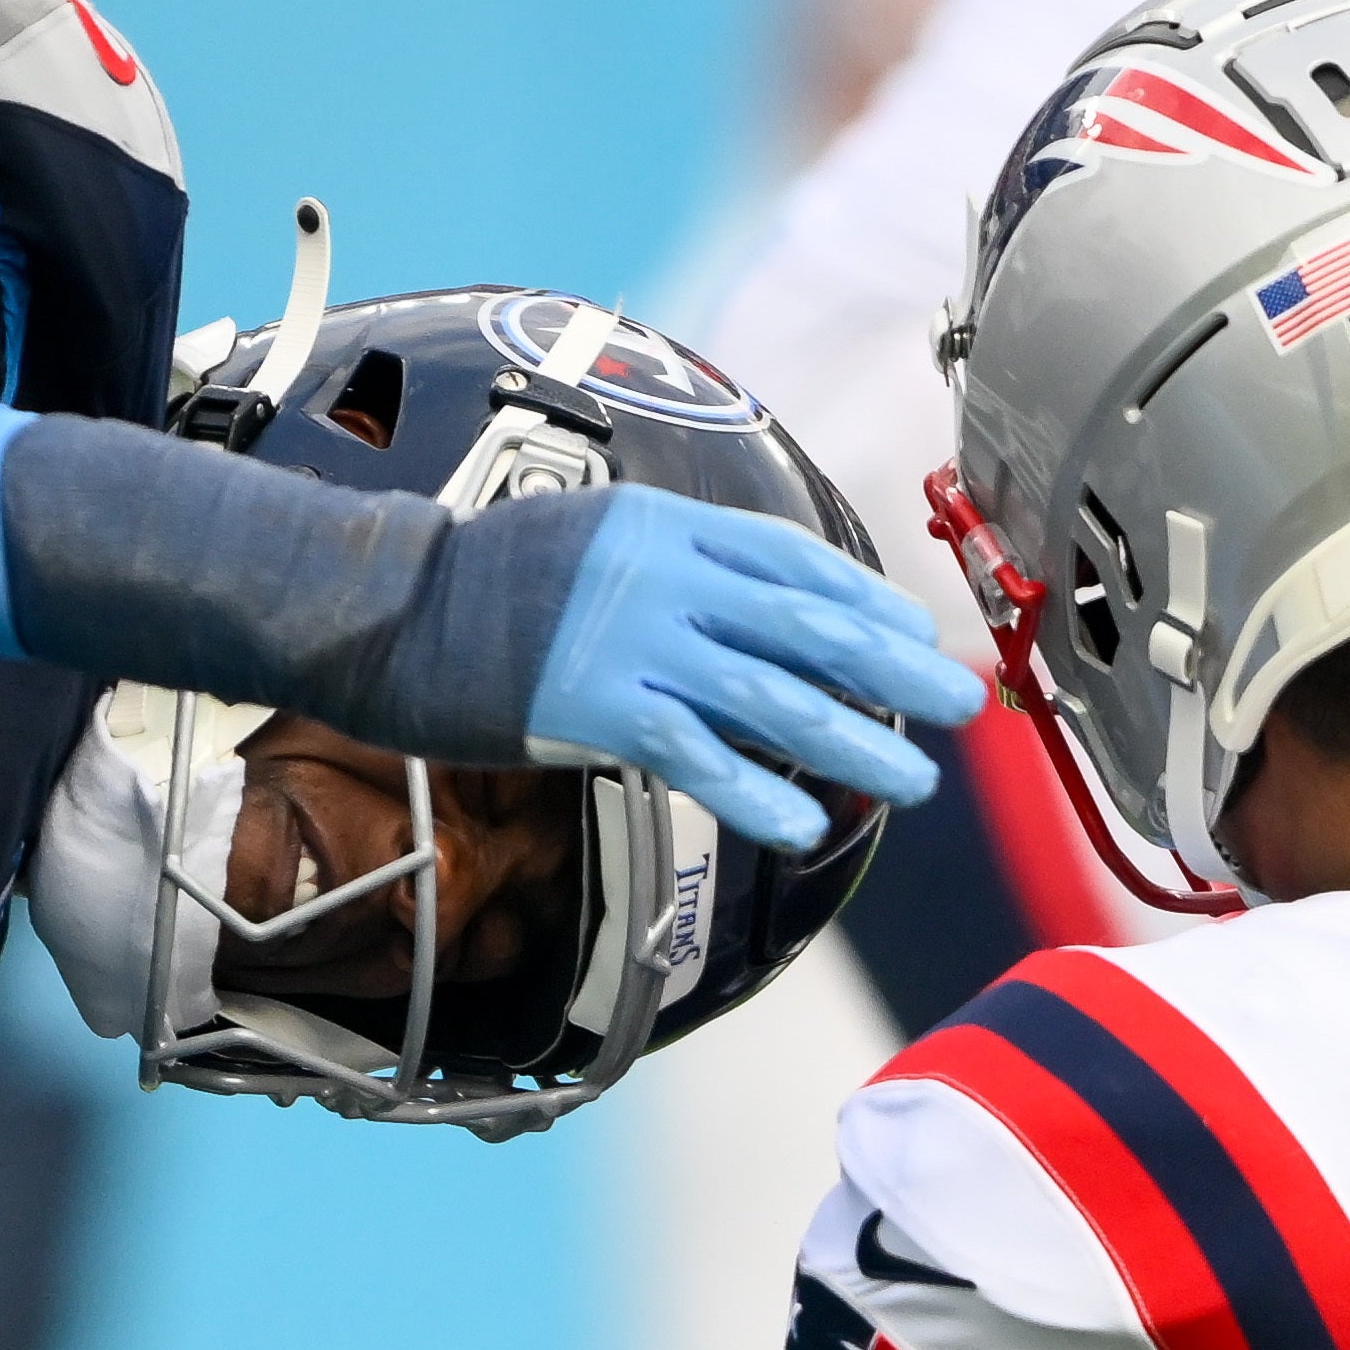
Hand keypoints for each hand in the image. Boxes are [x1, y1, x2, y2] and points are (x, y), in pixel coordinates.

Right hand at [442, 487, 980, 852]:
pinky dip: (760, 792)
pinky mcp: (599, 709)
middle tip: (961, 703)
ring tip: (915, 777)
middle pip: (806, 624)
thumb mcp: (592, 543)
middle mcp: (663, 576)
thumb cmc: (486, 586)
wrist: (388, 609)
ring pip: (773, 695)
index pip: (792, 561)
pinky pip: (700, 756)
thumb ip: (674, 572)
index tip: (917, 634)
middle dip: (895, 668)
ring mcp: (634, 644)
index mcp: (666, 527)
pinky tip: (809, 822)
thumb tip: (752, 618)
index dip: (865, 600)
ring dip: (855, 740)